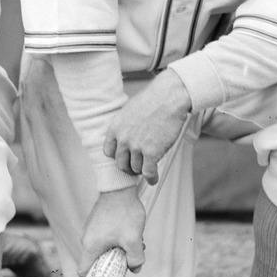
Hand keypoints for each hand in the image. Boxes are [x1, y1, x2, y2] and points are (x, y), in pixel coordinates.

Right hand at [77, 185, 145, 276]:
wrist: (119, 187)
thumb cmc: (124, 213)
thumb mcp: (133, 240)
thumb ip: (135, 259)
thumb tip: (134, 268)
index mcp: (90, 246)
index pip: (83, 271)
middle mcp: (86, 238)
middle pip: (96, 261)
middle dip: (114, 263)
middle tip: (129, 258)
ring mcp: (90, 229)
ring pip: (102, 248)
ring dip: (118, 250)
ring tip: (135, 241)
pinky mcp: (95, 222)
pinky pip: (103, 238)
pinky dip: (116, 240)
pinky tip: (130, 232)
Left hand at [103, 69, 190, 184]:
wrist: (168, 97)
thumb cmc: (152, 100)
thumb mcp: (129, 111)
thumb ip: (125, 127)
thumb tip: (127, 136)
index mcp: (115, 128)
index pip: (108, 152)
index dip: (117, 156)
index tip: (125, 156)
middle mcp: (123, 139)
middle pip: (120, 163)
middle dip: (128, 166)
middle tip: (137, 166)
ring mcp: (137, 147)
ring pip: (136, 169)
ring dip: (142, 170)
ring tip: (148, 169)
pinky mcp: (152, 152)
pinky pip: (149, 173)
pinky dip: (151, 178)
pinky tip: (154, 178)